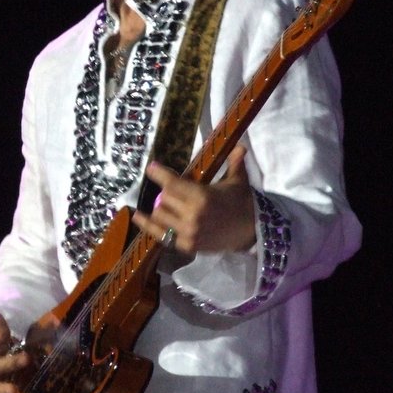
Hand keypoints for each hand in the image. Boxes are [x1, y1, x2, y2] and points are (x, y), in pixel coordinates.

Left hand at [132, 144, 255, 254]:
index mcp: (203, 196)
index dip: (159, 174)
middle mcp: (192, 215)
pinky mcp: (187, 246)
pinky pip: (161, 235)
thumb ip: (235, 163)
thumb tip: (239, 146)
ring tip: (163, 203)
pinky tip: (139, 217)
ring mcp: (188, 232)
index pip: (172, 183)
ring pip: (160, 215)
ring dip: (160, 207)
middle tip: (170, 189)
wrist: (253, 232)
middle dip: (165, 192)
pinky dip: (149, 226)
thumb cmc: (243, 203)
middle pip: (164, 198)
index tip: (151, 168)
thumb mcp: (238, 181)